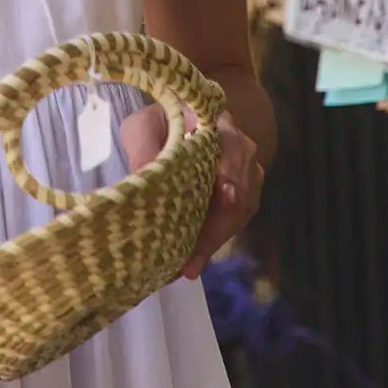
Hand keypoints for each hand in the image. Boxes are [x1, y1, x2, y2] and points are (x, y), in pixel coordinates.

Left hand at [118, 104, 264, 280]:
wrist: (180, 121)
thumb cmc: (162, 121)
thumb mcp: (143, 125)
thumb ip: (143, 145)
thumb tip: (142, 179)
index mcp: (220, 125)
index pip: (233, 149)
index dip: (230, 173)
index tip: (223, 197)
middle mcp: (242, 151)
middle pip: (238, 192)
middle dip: (215, 228)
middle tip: (190, 260)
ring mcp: (245, 176)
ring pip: (238, 213)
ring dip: (213, 241)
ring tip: (188, 266)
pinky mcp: (241, 198)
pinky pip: (233, 223)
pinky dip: (213, 242)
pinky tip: (192, 261)